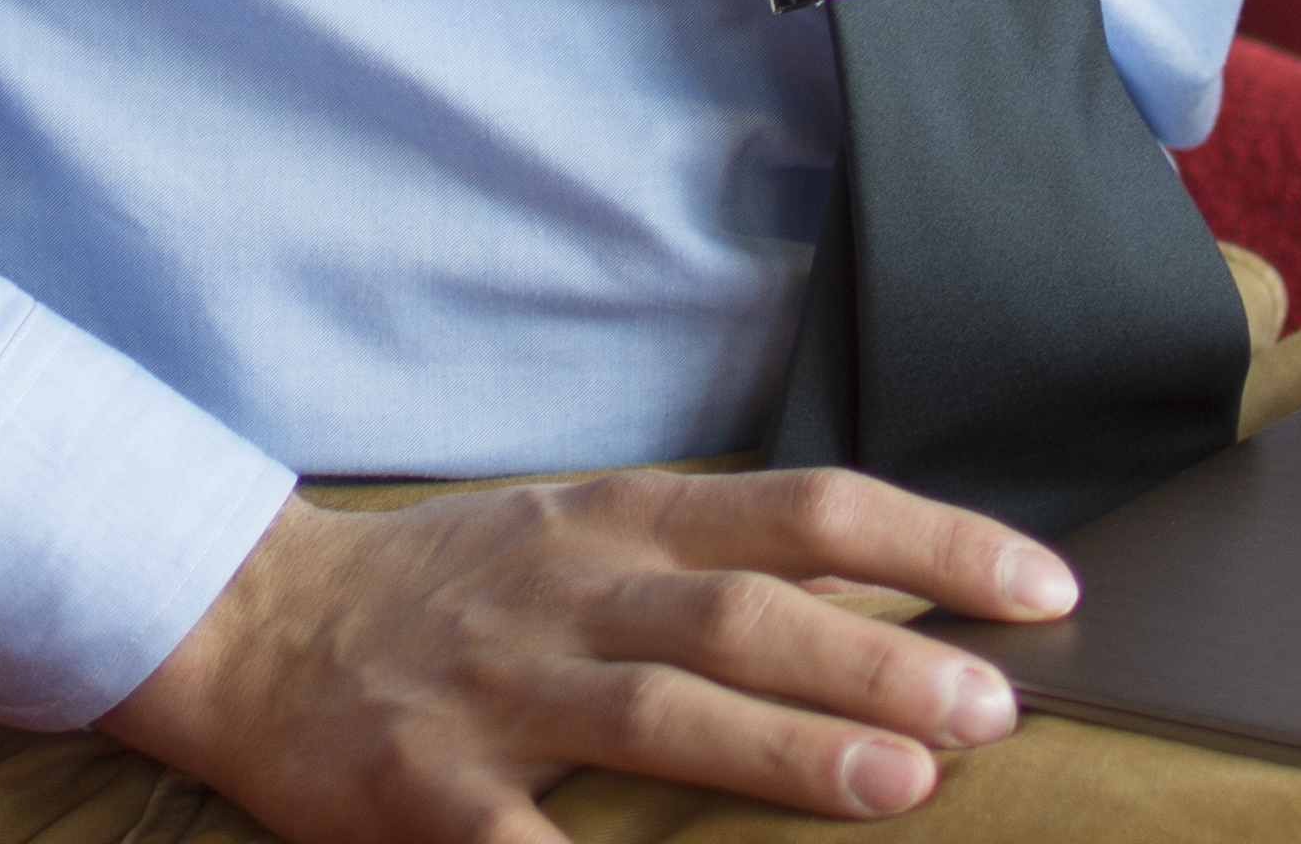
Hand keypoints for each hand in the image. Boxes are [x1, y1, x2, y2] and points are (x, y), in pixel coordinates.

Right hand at [95, 468, 1073, 840]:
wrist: (255, 624)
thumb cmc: (457, 588)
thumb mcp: (587, 535)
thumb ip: (722, 563)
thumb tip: (897, 586)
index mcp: (620, 520)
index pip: (805, 510)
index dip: (932, 541)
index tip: (1044, 589)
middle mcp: (571, 592)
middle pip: (743, 612)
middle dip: (880, 655)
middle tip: (995, 705)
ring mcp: (499, 690)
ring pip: (660, 709)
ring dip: (785, 748)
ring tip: (901, 781)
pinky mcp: (431, 789)